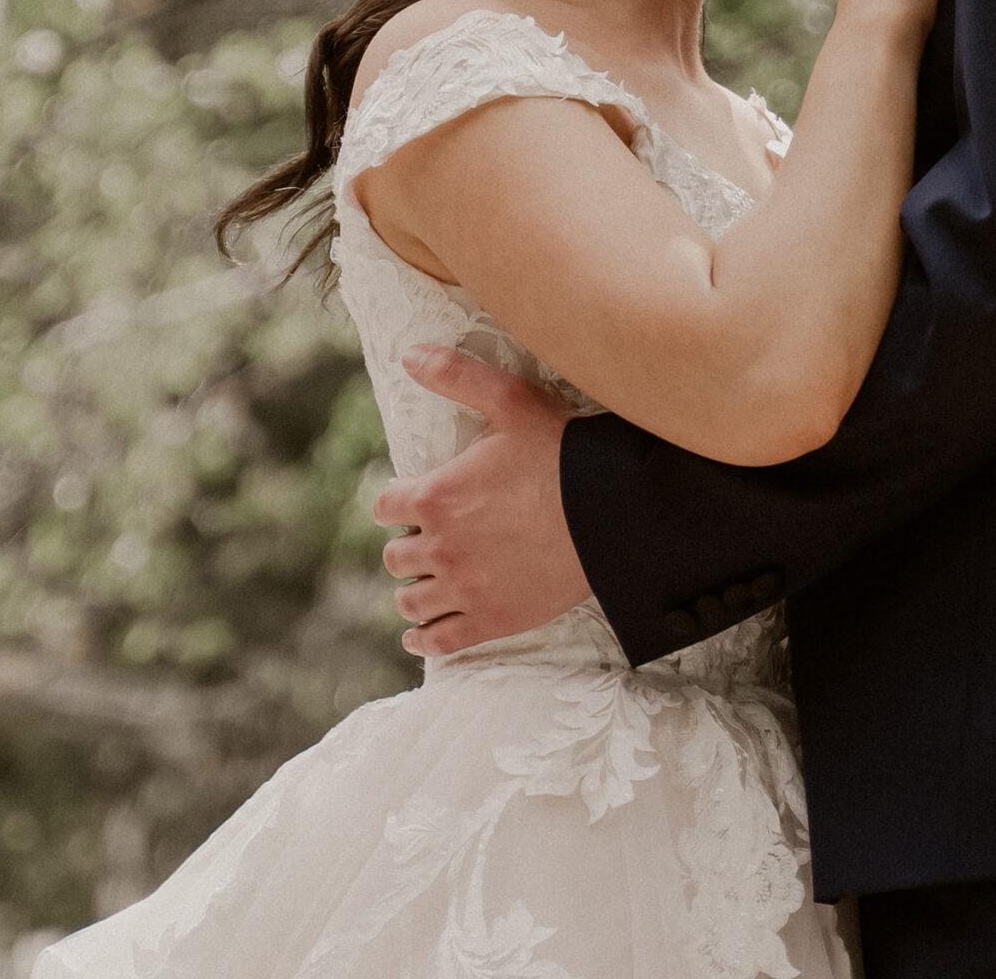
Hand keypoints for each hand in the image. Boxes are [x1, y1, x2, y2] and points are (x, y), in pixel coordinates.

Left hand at [370, 347, 590, 657]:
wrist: (609, 511)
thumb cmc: (562, 451)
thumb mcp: (510, 399)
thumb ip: (455, 375)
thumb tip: (407, 354)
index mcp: (436, 496)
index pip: (385, 507)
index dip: (399, 502)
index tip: (416, 501)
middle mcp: (440, 547)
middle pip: (396, 557)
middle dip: (409, 545)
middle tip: (432, 538)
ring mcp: (464, 589)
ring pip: (410, 601)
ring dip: (415, 589)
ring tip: (431, 581)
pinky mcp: (490, 621)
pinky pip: (437, 641)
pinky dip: (424, 636)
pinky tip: (424, 630)